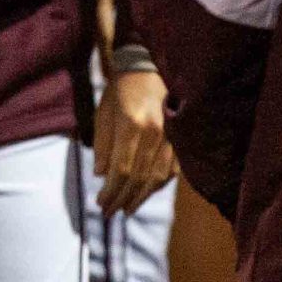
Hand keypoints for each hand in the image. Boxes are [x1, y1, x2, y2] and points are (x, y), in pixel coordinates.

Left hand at [92, 68, 177, 213]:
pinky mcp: (182, 140)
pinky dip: (158, 185)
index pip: (122, 170)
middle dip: (122, 199)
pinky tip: (146, 193)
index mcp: (133, 125)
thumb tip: (101, 176)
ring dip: (141, 197)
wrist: (149, 68)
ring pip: (158, 178)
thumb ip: (103, 145)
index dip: (111, 192)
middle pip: (139, 178)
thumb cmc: (121, 90)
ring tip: (126, 209)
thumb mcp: (104, 113)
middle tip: (109, 212)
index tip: (100, 203)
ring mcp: (172, 137)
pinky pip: (172, 170)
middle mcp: (156, 133)